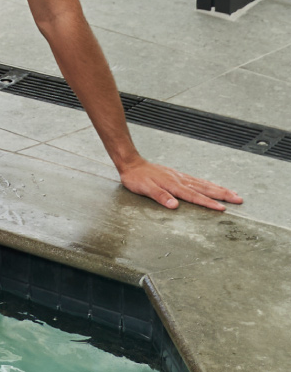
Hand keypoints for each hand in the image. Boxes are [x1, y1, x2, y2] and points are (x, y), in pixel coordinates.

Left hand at [117, 157, 242, 211]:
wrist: (131, 163)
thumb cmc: (137, 178)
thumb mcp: (144, 188)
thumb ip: (160, 196)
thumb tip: (174, 205)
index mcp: (174, 185)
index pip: (194, 196)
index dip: (208, 203)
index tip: (222, 209)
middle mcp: (180, 180)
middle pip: (205, 188)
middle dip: (223, 195)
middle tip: (239, 199)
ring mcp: (180, 177)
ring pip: (204, 184)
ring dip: (219, 189)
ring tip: (233, 193)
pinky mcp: (178, 175)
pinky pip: (198, 180)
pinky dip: (209, 184)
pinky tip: (214, 187)